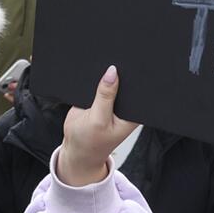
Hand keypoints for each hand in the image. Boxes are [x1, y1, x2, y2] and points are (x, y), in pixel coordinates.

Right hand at [58, 66, 134, 186]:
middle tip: (112, 63)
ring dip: (103, 75)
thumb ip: (105, 96)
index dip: (135, 76)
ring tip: (98, 71)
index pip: (138, 90)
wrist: (75, 149)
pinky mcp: (96, 98)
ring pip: (109, 81)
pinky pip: (96, 83)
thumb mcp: (98, 120)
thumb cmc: (90, 142)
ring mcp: (110, 101)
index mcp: (132, 113)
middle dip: (119, 74)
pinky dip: (92, 79)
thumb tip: (112, 72)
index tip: (130, 63)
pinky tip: (90, 76)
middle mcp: (124, 106)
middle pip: (124, 83)